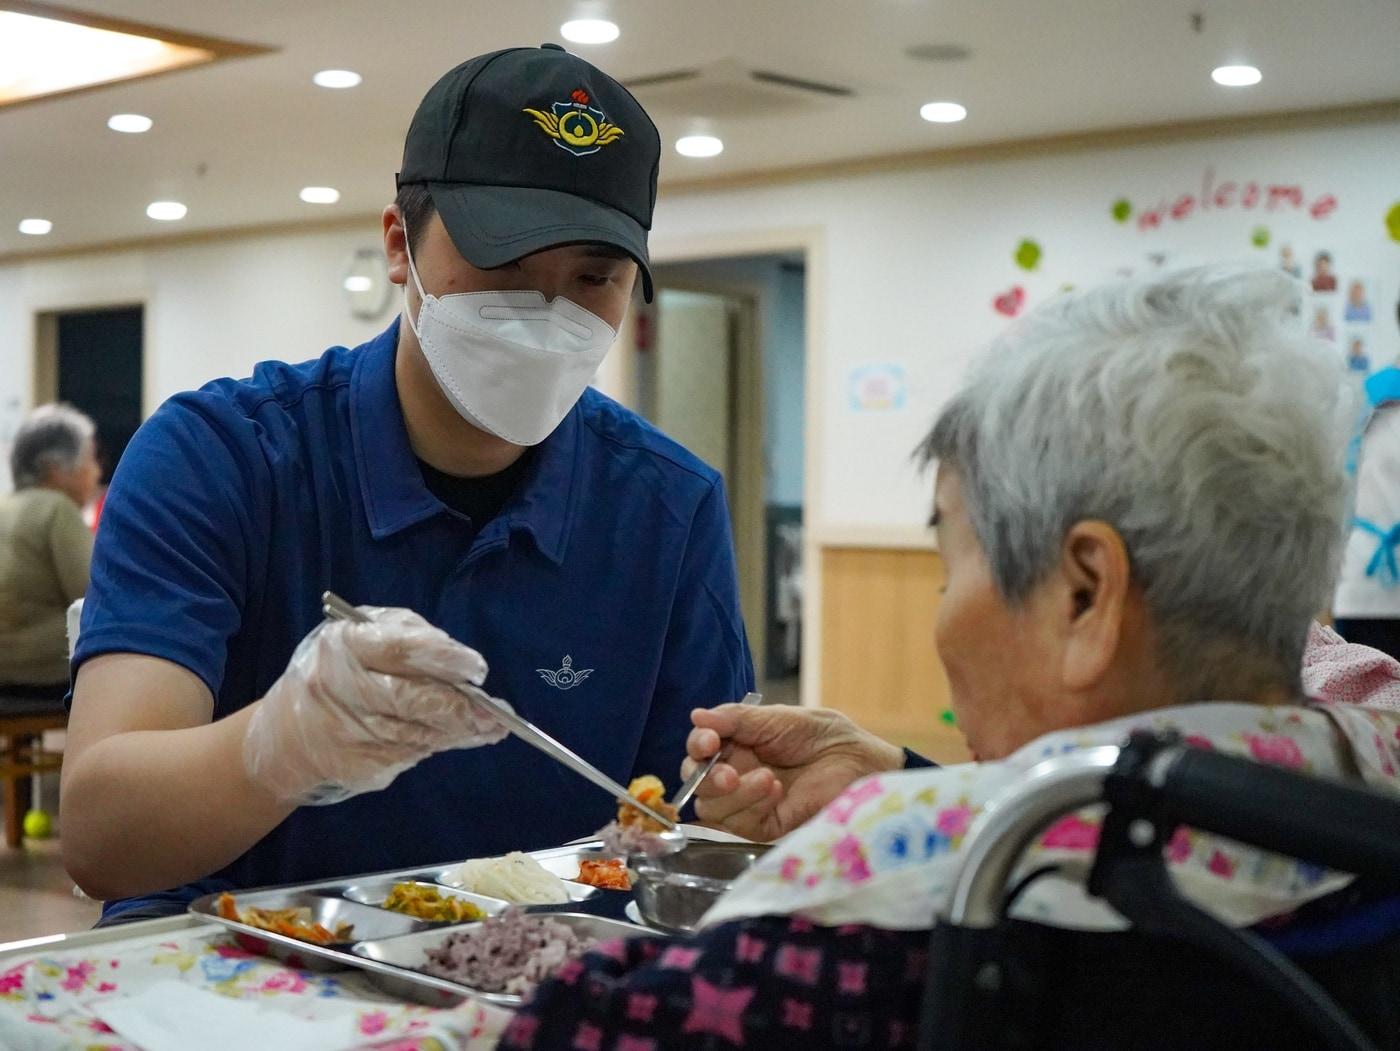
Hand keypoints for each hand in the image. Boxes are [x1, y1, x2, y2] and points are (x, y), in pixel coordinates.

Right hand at [244, 606, 506, 804]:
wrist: (287, 735)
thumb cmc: (341, 671)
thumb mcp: (366, 638)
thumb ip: (412, 641)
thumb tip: (465, 669)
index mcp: (344, 645)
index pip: (399, 650)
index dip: (443, 659)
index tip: (477, 670)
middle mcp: (340, 688)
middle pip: (410, 699)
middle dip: (459, 708)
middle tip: (496, 713)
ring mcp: (346, 732)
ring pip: (417, 734)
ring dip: (459, 731)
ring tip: (491, 726)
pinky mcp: (356, 766)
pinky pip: (410, 755)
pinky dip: (439, 745)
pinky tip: (459, 738)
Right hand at [682, 704, 903, 841]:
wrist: (860, 763)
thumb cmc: (823, 735)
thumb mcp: (778, 718)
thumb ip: (737, 719)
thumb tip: (697, 716)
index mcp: (736, 745)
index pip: (699, 750)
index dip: (697, 746)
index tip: (708, 742)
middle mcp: (736, 774)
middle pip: (697, 783)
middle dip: (706, 778)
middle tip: (728, 773)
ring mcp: (749, 802)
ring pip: (712, 808)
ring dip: (734, 794)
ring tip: (768, 778)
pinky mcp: (765, 825)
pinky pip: (740, 825)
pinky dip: (752, 807)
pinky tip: (776, 792)